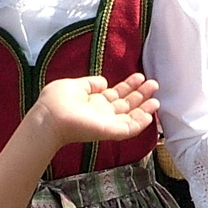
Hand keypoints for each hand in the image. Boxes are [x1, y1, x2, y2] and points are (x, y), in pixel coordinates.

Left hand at [32, 73, 159, 146]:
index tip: (140, 76)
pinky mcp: (110, 132)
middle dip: (141, 94)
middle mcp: (102, 113)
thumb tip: (105, 82)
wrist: (50, 117)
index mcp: (94, 102)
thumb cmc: (56, 101)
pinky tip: (150, 114)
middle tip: (154, 84)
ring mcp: (107, 123)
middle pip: (126, 104)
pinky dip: (141, 123)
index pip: (116, 94)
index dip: (129, 85)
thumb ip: (91, 83)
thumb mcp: (74, 85)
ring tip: (157, 98)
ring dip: (145, 108)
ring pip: (131, 117)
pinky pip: (129, 129)